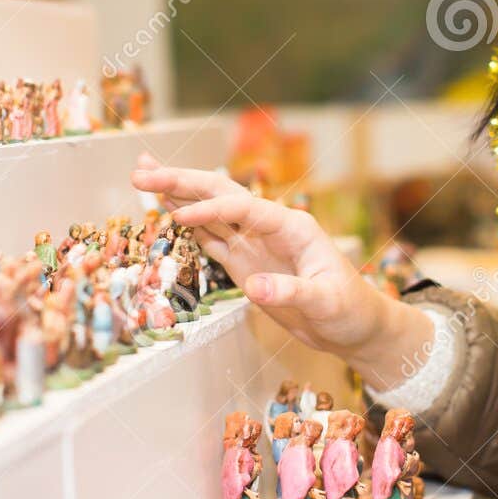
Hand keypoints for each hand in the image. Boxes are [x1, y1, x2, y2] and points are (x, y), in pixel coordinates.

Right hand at [129, 154, 433, 378]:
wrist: (355, 327)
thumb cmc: (350, 309)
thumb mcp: (326, 302)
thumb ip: (291, 292)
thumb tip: (254, 287)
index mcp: (291, 226)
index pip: (243, 209)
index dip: (210, 210)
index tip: (179, 215)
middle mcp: (269, 227)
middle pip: (220, 195)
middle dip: (182, 182)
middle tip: (142, 171)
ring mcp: (254, 244)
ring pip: (210, 212)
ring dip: (178, 194)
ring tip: (143, 176)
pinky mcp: (246, 263)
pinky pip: (211, 238)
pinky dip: (187, 223)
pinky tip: (166, 210)